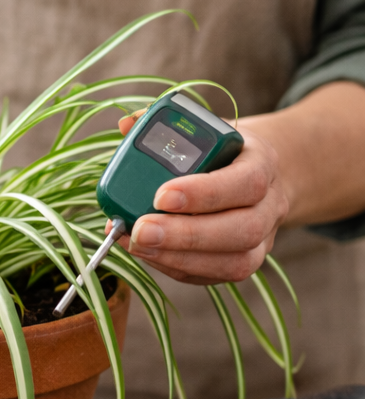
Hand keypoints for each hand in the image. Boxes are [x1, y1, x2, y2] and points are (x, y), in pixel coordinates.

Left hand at [111, 110, 289, 284]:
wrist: (256, 174)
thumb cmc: (220, 151)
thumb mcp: (204, 129)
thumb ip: (167, 127)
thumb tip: (127, 123)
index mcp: (263, 163)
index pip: (246, 182)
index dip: (204, 193)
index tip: (160, 195)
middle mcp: (270, 205)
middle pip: (242, 229)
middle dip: (186, 235)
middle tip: (141, 230)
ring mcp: (262, 240)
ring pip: (234, 262)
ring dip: (178, 258)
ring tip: (136, 244)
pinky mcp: (243, 262)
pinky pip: (214, 276)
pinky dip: (175, 269)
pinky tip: (146, 254)